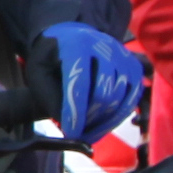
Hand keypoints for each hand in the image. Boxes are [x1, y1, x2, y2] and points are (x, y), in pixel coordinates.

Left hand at [39, 19, 147, 147]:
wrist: (71, 38)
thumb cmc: (53, 59)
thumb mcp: (39, 73)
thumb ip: (49, 96)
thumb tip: (70, 125)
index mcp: (77, 44)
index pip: (80, 82)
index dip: (76, 111)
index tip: (70, 133)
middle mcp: (105, 47)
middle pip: (104, 92)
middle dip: (90, 119)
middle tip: (77, 134)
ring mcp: (123, 57)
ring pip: (119, 99)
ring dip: (103, 122)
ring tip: (87, 133)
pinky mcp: (134, 69)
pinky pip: (131, 100)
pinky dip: (117, 118)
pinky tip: (102, 126)